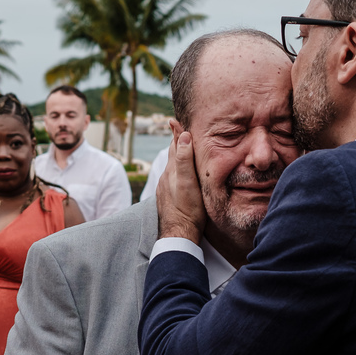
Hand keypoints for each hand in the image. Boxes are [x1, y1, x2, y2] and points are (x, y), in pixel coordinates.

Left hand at [156, 125, 205, 242]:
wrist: (179, 234)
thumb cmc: (188, 209)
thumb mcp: (188, 182)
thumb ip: (185, 159)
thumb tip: (183, 134)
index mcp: (173, 170)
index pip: (175, 145)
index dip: (177, 132)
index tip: (174, 119)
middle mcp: (167, 177)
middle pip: (173, 154)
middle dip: (177, 141)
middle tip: (178, 129)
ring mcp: (167, 188)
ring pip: (173, 166)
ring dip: (178, 155)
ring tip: (181, 148)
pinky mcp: (170, 198)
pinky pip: (174, 178)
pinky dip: (178, 170)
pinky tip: (181, 174)